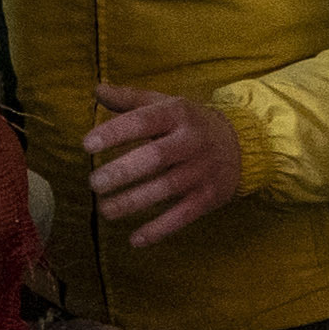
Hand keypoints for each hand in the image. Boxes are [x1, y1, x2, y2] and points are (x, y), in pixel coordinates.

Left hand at [84, 86, 243, 246]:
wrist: (241, 145)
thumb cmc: (190, 124)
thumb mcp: (166, 104)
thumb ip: (131, 100)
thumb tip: (97, 89)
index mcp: (177, 114)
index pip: (144, 121)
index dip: (115, 132)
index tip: (87, 145)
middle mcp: (191, 141)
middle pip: (155, 157)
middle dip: (122, 171)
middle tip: (94, 183)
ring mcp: (201, 171)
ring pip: (167, 189)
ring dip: (134, 201)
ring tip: (104, 210)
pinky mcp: (209, 197)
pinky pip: (183, 216)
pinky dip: (159, 229)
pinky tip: (134, 240)